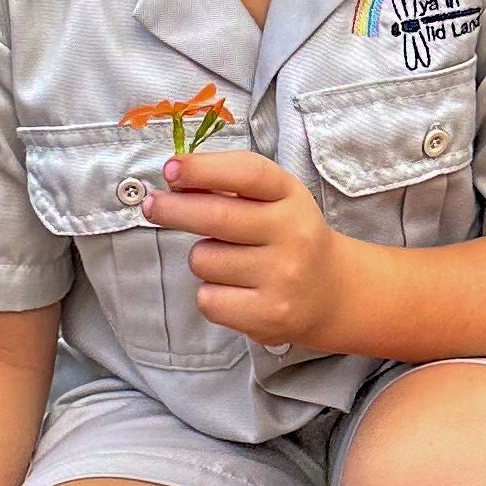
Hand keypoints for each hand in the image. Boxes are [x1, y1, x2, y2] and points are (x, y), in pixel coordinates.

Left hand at [145, 140, 361, 350]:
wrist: (333, 293)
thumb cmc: (288, 236)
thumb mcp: (274, 199)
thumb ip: (231, 185)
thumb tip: (175, 179)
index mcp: (291, 197)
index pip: (247, 174)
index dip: (203, 169)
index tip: (171, 169)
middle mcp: (292, 234)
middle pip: (216, 217)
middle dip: (173, 209)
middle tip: (152, 206)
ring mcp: (282, 277)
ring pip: (204, 260)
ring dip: (203, 259)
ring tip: (230, 263)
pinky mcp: (268, 316)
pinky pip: (208, 299)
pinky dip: (211, 295)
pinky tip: (235, 292)